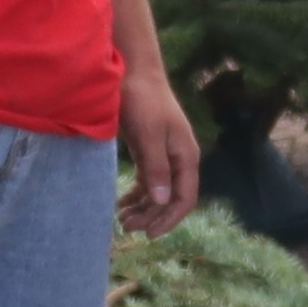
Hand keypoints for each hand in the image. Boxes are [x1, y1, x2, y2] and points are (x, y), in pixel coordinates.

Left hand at [117, 65, 201, 235]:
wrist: (133, 72)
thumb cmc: (143, 101)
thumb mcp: (148, 135)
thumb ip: (156, 168)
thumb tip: (163, 200)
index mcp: (185, 157)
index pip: (185, 198)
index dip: (169, 219)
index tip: (149, 234)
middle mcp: (178, 159)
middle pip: (170, 199)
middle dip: (151, 216)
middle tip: (126, 226)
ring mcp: (164, 155)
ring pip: (158, 192)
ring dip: (143, 208)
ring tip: (122, 219)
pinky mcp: (150, 150)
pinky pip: (147, 181)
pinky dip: (137, 194)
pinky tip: (122, 204)